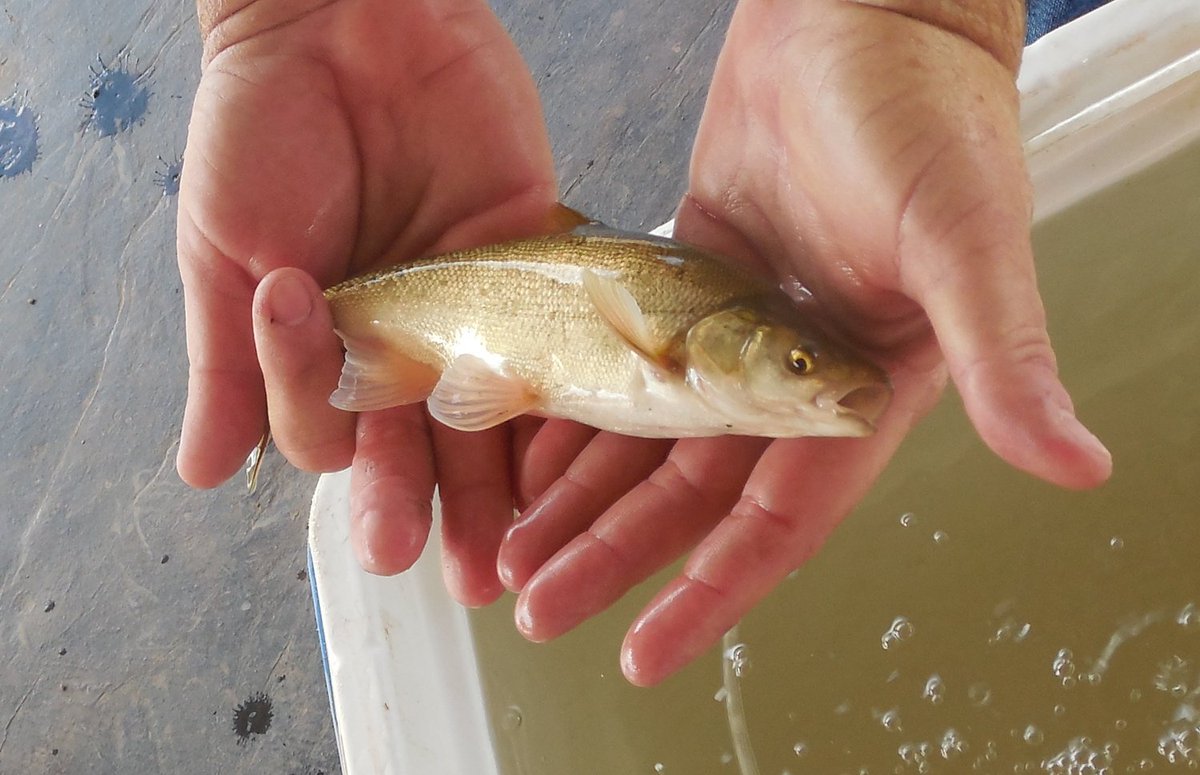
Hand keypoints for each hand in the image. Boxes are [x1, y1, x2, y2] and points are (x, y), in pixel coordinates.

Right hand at [176, 0, 556, 602]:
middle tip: (467, 579)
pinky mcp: (537, 261)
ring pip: (497, 413)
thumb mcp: (226, 252)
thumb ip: (228, 364)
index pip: (346, 437)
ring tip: (526, 554)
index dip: (360, 478)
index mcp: (331, 346)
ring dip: (509, 484)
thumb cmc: (265, 131)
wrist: (345, 21)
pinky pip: (559, 339)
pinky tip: (584, 454)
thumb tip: (200, 474)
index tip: (371, 510)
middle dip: (443, 510)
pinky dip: (570, 395)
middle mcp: (408, 338)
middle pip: (429, 445)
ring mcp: (477, 305)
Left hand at [498, 0, 1111, 684]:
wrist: (856, 21)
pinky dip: (579, 411)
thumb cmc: (925, 117)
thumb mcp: (962, 239)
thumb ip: (1001, 354)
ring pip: (646, 440)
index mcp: (856, 391)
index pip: (775, 520)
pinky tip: (528, 451)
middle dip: (616, 556)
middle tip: (540, 606)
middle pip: (688, 496)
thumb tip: (1076, 464)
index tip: (646, 652)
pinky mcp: (686, 286)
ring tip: (516, 548)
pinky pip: (622, 366)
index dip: (711, 592)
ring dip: (585, 499)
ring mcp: (731, 335)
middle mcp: (787, 379)